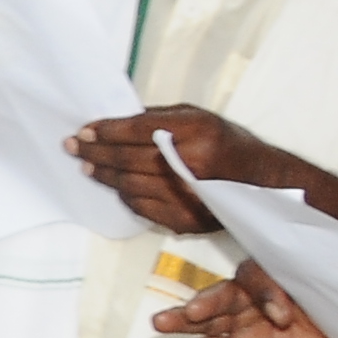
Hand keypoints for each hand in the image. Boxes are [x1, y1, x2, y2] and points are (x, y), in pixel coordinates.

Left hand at [74, 104, 273, 236]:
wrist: (264, 182)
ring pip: (129, 185)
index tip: (84, 131)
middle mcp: (190, 163)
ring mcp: (187, 195)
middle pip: (126, 159)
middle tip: (73, 148)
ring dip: (103, 175)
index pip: (135, 130)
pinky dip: (124, 195)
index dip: (104, 131)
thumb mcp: (199, 118)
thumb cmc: (228, 144)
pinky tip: (116, 185)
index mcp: (195, 132)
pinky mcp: (184, 219)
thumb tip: (115, 123)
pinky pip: (140, 207)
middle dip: (94, 153)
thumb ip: (158, 119)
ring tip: (88, 167)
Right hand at [153, 263, 337, 337]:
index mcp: (277, 274)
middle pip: (222, 295)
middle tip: (190, 312)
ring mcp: (249, 327)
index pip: (256, 275)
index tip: (282, 314)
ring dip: (183, 322)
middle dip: (205, 303)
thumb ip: (307, 283)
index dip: (264, 292)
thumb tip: (288, 297)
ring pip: (209, 322)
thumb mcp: (333, 288)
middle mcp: (256, 298)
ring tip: (160, 324)